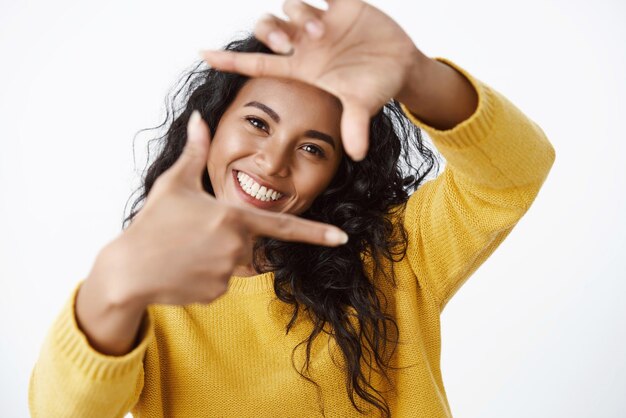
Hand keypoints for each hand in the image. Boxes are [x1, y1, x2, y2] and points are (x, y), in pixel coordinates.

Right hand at [102, 110, 348, 306]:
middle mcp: (238, 247)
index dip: (316, 232)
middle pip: (249, 243)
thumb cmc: (152, 222)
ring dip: (215, 257)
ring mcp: (228, 273)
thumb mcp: (174, 183)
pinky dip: (206, 275)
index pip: (285, 226)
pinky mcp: (217, 293)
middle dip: (228, 238)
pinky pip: (221, 281)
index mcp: (234, 217)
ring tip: (184, 251)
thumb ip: (195, 152)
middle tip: (193, 236)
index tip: (342, 237)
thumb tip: (198, 118)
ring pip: (234, 263)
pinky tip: (182, 269)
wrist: (128, 270)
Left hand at [200, 0, 428, 160]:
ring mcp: (322, 22)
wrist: (400, 67)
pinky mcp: (342, 4)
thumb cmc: (375, 87)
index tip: (202, 54)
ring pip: (291, 8)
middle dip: (269, 31)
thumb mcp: (362, 105)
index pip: (259, 63)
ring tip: (320, 31)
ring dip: (299, 17)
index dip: (231, 60)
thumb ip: (355, 125)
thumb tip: (358, 154)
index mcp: (302, 68)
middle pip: (268, 30)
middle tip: (287, 42)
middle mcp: (306, 44)